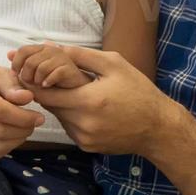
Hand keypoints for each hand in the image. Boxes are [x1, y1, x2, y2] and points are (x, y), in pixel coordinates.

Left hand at [10, 42, 92, 88]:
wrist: (72, 87)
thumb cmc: (51, 79)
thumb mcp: (33, 71)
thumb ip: (21, 62)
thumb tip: (9, 53)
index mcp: (41, 48)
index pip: (23, 50)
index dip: (16, 63)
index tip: (16, 75)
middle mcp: (51, 49)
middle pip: (30, 62)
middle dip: (27, 76)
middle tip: (32, 83)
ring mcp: (61, 57)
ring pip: (40, 68)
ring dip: (37, 80)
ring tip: (41, 84)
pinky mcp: (68, 67)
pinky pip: (52, 74)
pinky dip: (47, 82)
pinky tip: (47, 85)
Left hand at [30, 46, 169, 154]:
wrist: (159, 128)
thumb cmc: (139, 91)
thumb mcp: (114, 64)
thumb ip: (81, 55)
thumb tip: (52, 47)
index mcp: (87, 101)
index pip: (44, 94)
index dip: (36, 82)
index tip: (37, 73)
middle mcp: (82, 124)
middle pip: (49, 106)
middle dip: (49, 92)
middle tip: (55, 79)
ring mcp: (84, 138)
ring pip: (59, 118)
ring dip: (62, 105)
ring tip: (76, 93)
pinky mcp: (87, 147)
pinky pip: (70, 128)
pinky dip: (73, 117)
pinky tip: (87, 109)